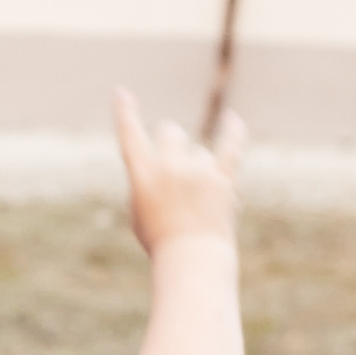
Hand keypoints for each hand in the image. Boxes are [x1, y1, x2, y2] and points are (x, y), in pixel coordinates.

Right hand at [114, 90, 247, 254]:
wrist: (192, 261)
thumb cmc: (161, 241)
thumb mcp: (141, 212)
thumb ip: (149, 181)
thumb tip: (169, 161)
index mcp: (142, 174)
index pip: (130, 136)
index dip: (126, 114)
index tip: (122, 93)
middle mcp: (168, 166)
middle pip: (171, 132)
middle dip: (172, 144)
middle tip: (175, 169)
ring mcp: (197, 170)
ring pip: (199, 152)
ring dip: (199, 170)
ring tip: (197, 204)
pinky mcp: (222, 179)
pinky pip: (230, 146)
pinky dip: (233, 131)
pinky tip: (232, 119)